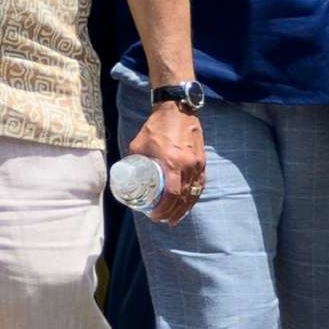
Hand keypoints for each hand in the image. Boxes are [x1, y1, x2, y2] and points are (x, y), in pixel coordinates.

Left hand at [128, 102, 205, 226]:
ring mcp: (197, 163)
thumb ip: (134, 160)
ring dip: (185, 208)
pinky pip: (200, 184)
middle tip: (163, 220)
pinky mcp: (202, 160)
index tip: (155, 215)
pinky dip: (194, 196)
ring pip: (194, 193)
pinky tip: (188, 204)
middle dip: (173, 213)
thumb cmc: (156, 125)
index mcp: (172, 162)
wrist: (177, 108)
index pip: (171, 194)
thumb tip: (126, 175)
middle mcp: (188, 164)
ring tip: (175, 218)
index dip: (164, 209)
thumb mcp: (139, 143)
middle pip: (183, 198)